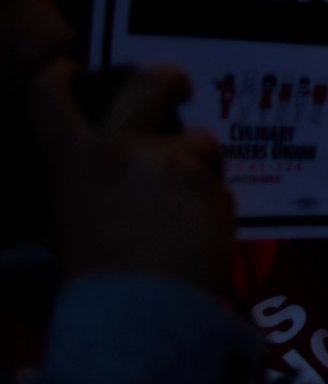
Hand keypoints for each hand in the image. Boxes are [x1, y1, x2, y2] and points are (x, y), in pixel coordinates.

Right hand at [32, 62, 233, 294]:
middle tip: (178, 85)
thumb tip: (115, 177)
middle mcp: (117, 148)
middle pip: (149, 83)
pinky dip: (216, 209)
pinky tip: (199, 241)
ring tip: (186, 216)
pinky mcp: (210, 184)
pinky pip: (221, 189)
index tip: (73, 68)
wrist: (136, 315)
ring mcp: (168, 162)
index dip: (60, 75)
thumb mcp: (74, 219)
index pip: (50, 94)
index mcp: (68, 158)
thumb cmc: (96, 281)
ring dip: (202, 169)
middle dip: (168, 79)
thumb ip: (94, 183)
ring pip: (201, 145)